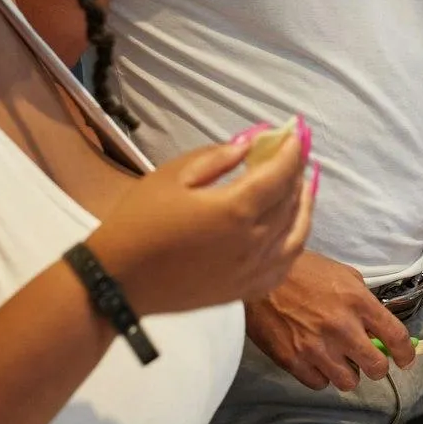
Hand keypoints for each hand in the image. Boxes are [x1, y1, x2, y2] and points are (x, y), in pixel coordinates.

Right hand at [89, 135, 313, 317]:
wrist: (118, 280)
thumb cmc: (139, 221)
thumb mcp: (172, 176)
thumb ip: (217, 158)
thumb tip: (251, 143)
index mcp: (235, 210)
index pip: (279, 174)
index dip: (292, 151)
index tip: (297, 133)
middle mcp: (253, 242)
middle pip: (290, 202)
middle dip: (297, 173)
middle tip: (298, 154)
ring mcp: (252, 270)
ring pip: (296, 235)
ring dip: (304, 206)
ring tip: (304, 186)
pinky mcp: (245, 290)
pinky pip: (284, 266)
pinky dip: (295, 243)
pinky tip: (294, 230)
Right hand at [246, 248, 414, 392]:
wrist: (260, 277)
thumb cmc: (303, 271)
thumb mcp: (342, 275)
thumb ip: (363, 301)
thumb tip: (376, 325)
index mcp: (358, 302)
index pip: (395, 337)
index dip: (405, 354)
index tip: (405, 360)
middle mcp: (342, 328)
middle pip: (376, 368)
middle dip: (376, 367)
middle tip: (368, 361)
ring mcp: (317, 348)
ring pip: (348, 382)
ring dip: (347, 373)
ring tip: (337, 359)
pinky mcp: (293, 361)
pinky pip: (319, 384)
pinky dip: (320, 376)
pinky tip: (315, 360)